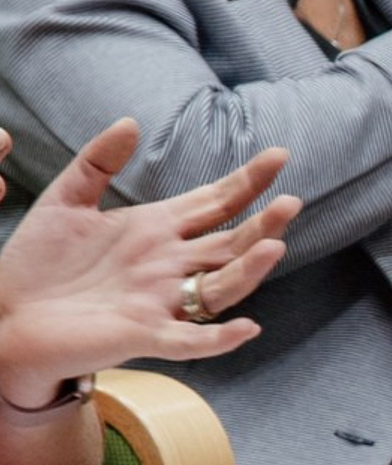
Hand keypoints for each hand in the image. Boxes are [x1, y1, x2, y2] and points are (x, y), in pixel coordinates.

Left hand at [0, 122, 296, 404]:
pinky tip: (246, 327)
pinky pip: (191, 341)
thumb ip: (98, 162)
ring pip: (222, 286)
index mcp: (157, 230)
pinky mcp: (143, 336)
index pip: (216, 202)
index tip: (278, 156)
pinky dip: (219, 338)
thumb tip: (131, 122)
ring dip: (250, 270)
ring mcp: (162, 302)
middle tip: (290, 201)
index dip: (247, 181)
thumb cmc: (35, 262)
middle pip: (231, 243)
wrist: (6, 316)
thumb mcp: (65, 200)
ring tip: (273, 246)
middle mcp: (170, 266)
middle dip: (263, 223)